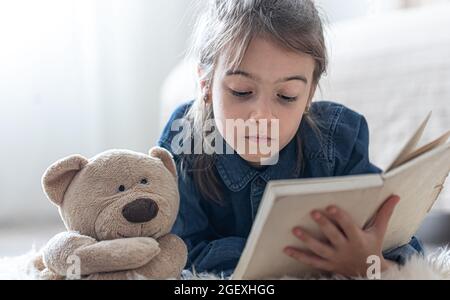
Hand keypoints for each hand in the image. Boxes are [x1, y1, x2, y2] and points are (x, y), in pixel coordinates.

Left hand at [283, 195, 399, 277]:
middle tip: (313, 213)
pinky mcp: (328, 265)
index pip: (348, 226)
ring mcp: (335, 258)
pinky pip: (312, 261)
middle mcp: (346, 249)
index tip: (331, 206)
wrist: (369, 271)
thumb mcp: (379, 231)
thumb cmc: (373, 247)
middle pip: (333, 236)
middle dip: (324, 225)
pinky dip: (299, 256)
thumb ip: (385, 213)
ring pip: (319, 250)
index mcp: (358, 238)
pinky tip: (287, 249)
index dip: (340, 217)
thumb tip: (396, 196)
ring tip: (295, 230)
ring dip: (307, 240)